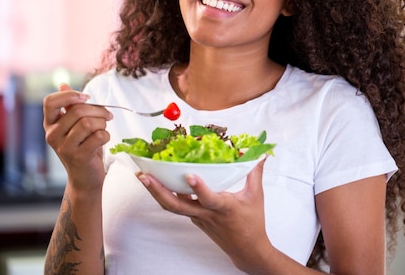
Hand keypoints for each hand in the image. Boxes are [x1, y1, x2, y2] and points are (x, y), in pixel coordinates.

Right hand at [43, 83, 112, 191]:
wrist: (85, 178)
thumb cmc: (82, 147)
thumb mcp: (74, 126)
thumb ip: (69, 107)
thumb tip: (63, 84)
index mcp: (50, 124)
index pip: (49, 102)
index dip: (69, 95)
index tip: (86, 98)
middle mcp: (52, 134)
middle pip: (78, 111)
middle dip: (98, 111)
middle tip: (107, 116)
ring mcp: (64, 146)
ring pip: (88, 123)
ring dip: (102, 124)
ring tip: (103, 129)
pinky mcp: (78, 156)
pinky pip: (98, 136)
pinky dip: (106, 135)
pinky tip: (103, 140)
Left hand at [137, 158, 272, 270]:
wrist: (246, 249)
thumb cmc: (252, 223)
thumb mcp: (256, 195)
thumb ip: (255, 172)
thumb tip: (260, 154)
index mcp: (223, 207)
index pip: (209, 199)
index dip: (199, 188)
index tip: (189, 175)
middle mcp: (206, 214)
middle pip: (176, 205)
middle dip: (158, 190)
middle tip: (145, 176)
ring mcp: (198, 218)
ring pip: (173, 207)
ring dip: (156, 192)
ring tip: (144, 177)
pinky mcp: (195, 219)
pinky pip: (179, 206)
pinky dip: (168, 194)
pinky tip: (161, 182)